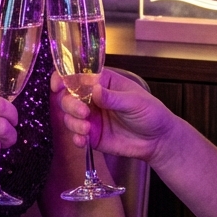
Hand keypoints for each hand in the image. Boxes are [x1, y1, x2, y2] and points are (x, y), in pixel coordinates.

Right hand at [52, 69, 173, 164]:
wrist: (158, 140)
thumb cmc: (150, 113)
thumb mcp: (135, 101)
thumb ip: (113, 97)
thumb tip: (94, 90)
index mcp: (103, 83)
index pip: (78, 75)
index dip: (64, 77)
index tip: (58, 85)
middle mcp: (93, 98)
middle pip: (68, 96)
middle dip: (70, 104)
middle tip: (84, 113)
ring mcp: (91, 117)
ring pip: (69, 116)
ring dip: (73, 122)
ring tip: (87, 129)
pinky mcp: (92, 135)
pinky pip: (77, 135)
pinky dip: (76, 138)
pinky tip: (83, 141)